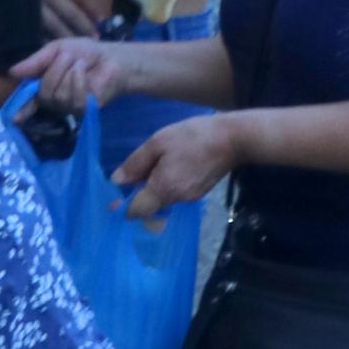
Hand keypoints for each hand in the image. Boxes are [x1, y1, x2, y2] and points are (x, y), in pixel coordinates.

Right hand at [14, 35, 121, 106]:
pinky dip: (78, 81)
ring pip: (58, 95)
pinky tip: (85, 73)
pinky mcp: (83, 109)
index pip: (28, 102)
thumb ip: (35, 62)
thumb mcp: (56, 50)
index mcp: (42, 85)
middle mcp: (53, 100)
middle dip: (55, 71)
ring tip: (81, 65)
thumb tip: (12, 72)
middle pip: (43, 93)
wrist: (111, 58)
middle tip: (68, 58)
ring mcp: (68, 106)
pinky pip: (73, 98)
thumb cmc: (83, 53)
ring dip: (70, 73)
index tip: (13, 119)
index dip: (20, 111)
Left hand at [115, 112, 242, 221]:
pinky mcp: (199, 192)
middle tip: (131, 177)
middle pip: (149, 208)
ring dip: (151, 191)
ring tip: (150, 167)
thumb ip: (135, 164)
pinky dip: (165, 187)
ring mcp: (190, 197)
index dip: (123, 207)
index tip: (113, 198)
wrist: (234, 138)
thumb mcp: (158, 143)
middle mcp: (177, 199)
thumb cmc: (193, 137)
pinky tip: (166, 168)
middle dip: (136, 197)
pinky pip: (175, 195)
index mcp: (163, 189)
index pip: (137, 212)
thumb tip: (116, 181)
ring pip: (162, 201)